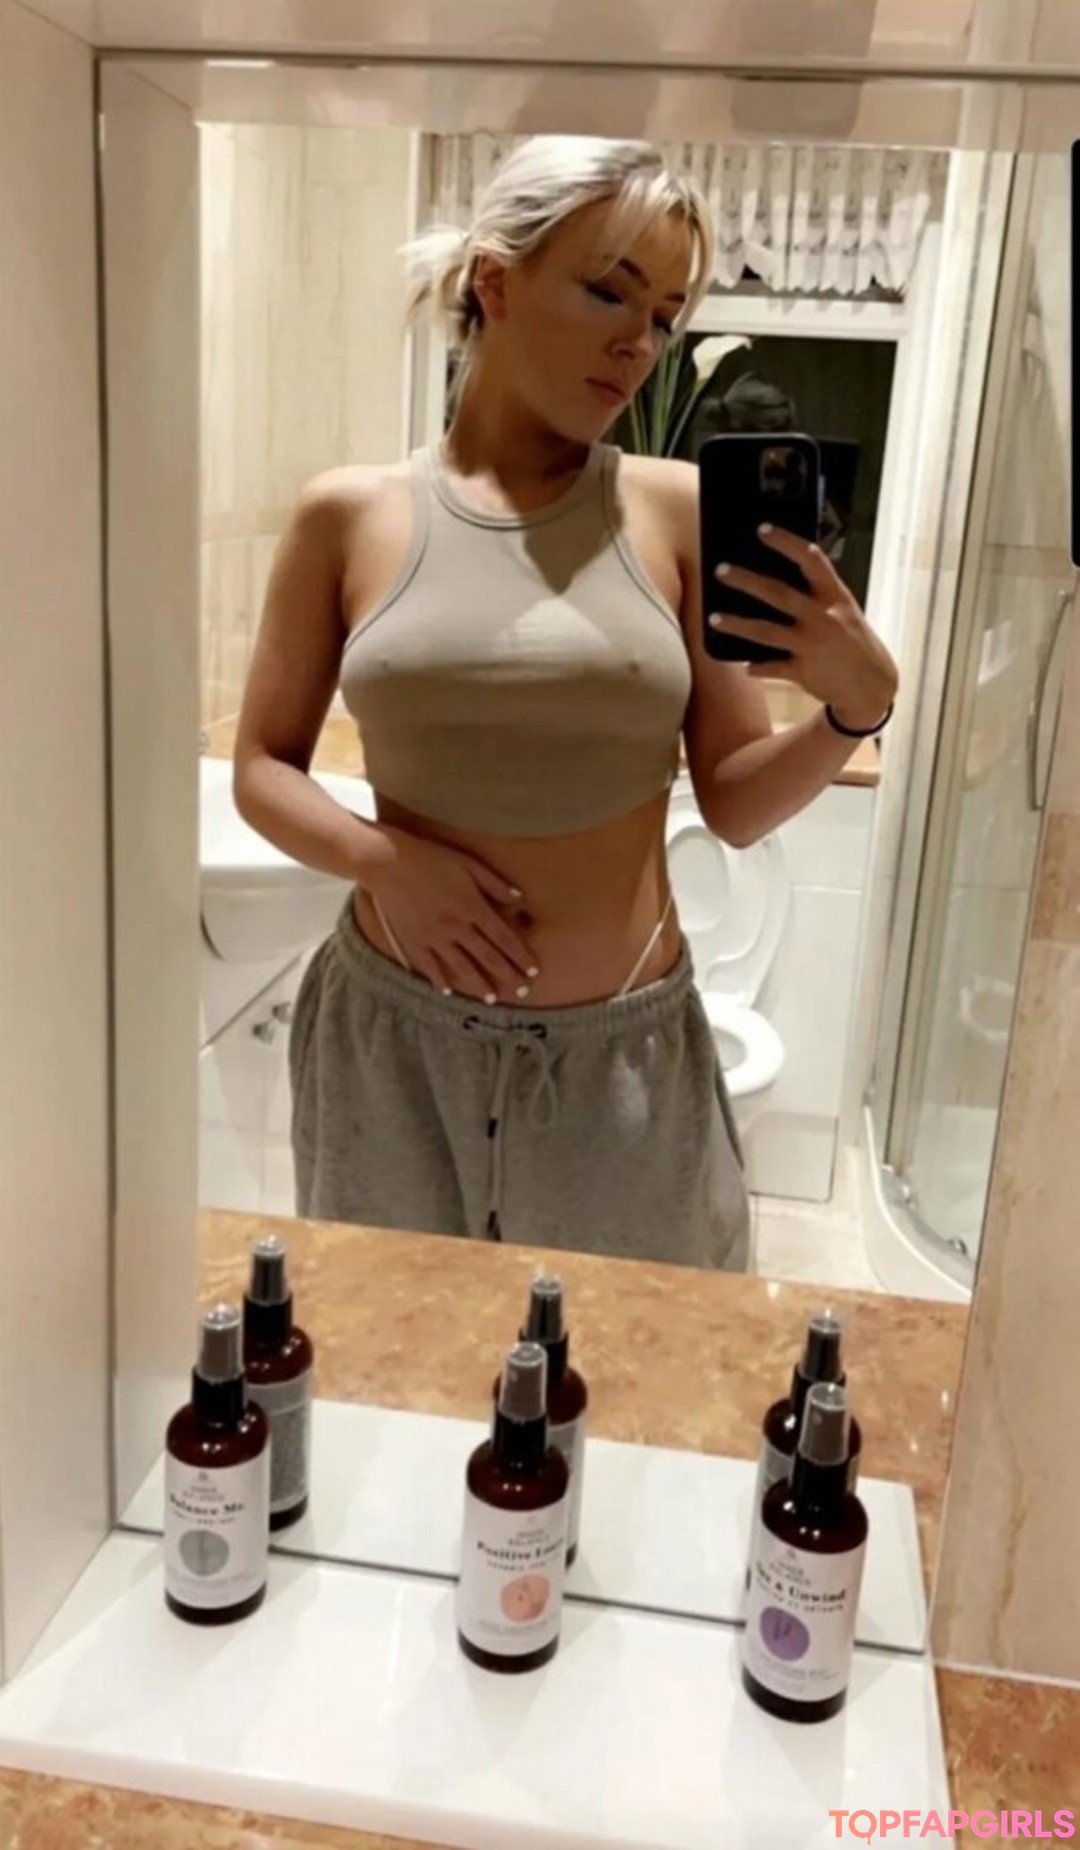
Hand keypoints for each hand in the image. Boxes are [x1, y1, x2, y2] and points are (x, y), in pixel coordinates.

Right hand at [366, 827, 539, 1001]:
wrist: (389, 862)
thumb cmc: (431, 858)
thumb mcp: (469, 864)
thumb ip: (495, 884)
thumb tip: (520, 900)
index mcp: (472, 907)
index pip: (504, 938)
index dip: (520, 956)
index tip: (533, 971)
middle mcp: (456, 927)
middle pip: (488, 957)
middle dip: (507, 975)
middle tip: (522, 991)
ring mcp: (434, 937)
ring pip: (461, 967)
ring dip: (479, 985)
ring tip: (492, 999)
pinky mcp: (413, 941)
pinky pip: (430, 966)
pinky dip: (440, 980)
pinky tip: (449, 991)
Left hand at [708, 525, 897, 729]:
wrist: (872, 684)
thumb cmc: (854, 640)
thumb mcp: (845, 610)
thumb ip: (819, 594)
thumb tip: (780, 577)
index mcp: (835, 596)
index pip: (811, 561)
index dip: (786, 543)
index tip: (762, 530)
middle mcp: (822, 617)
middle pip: (778, 594)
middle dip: (746, 581)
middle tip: (720, 570)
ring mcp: (811, 645)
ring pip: (766, 632)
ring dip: (737, 624)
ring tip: (713, 619)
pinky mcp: (804, 671)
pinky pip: (772, 668)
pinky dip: (757, 667)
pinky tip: (744, 665)